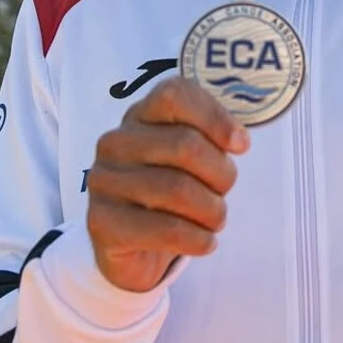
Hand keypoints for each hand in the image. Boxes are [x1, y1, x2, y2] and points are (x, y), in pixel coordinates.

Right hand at [86, 76, 249, 292]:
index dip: (215, 117)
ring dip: (212, 210)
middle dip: (221, 174)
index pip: (175, 94)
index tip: (241, 145)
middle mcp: (116, 142)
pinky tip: (206, 242)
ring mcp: (103, 180)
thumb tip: (238, 140)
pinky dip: (198, 238)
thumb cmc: (169, 193)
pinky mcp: (101, 221)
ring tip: (215, 220)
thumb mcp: (191, 159)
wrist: (130, 248)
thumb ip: (213, 138)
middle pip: (185, 144)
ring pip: (178, 189)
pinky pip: (165, 229)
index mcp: (140, 115)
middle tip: (225, 193)